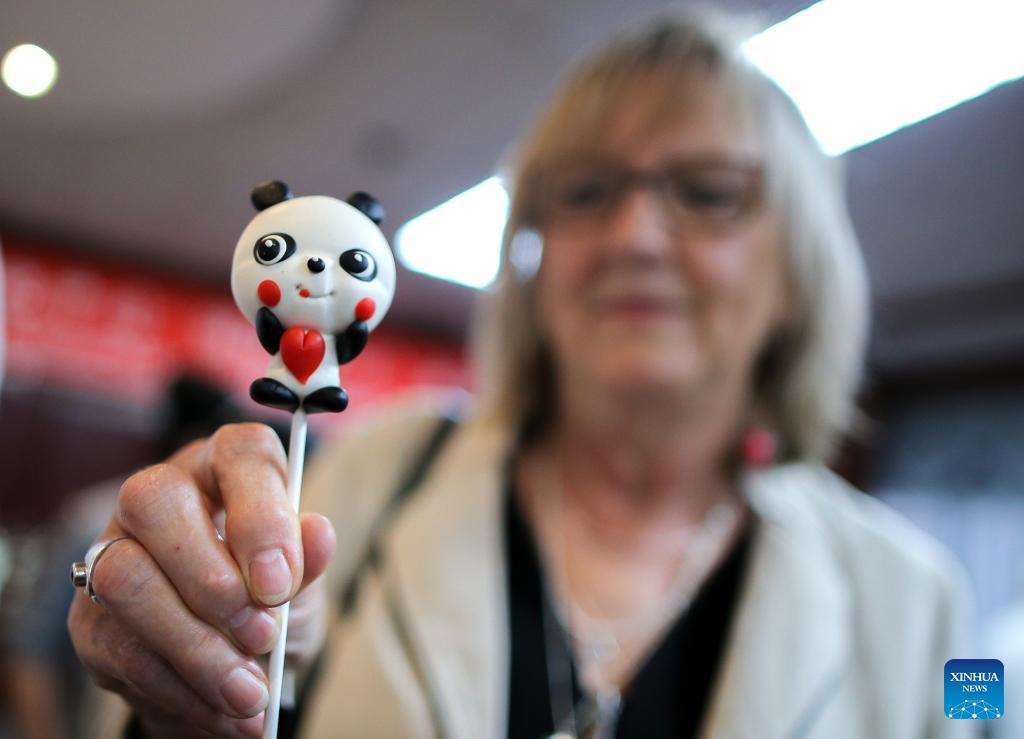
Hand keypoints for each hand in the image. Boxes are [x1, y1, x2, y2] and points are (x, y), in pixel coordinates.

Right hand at [68, 423, 336, 738]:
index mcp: (227, 467)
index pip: (239, 451)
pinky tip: (224, 710)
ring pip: (127, 577)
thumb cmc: (270, 600)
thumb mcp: (302, 583)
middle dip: (212, 580)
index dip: (260, 514)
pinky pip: (121, 646)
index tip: (280, 583)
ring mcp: (114, 548)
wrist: (237, 664)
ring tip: (249, 692)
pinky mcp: (91, 614)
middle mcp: (161, 494)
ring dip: (196, 647)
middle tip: (262, 635)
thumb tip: (319, 534)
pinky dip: (182, 689)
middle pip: (155, 500)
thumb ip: (308, 560)